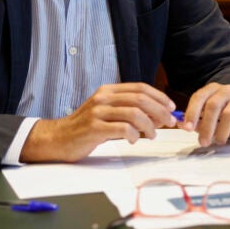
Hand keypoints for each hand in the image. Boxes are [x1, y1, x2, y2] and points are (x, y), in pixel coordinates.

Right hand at [21, 82, 176, 162]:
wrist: (57, 139)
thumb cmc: (86, 127)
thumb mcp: (107, 112)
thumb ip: (128, 110)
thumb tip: (158, 115)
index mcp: (108, 91)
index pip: (140, 88)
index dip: (159, 97)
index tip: (171, 107)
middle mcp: (103, 98)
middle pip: (140, 99)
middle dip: (159, 111)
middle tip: (168, 122)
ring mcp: (97, 112)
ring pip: (134, 114)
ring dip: (149, 126)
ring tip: (151, 135)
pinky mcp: (94, 128)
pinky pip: (122, 129)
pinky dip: (133, 135)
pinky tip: (133, 140)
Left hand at [177, 83, 229, 146]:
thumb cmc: (220, 115)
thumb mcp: (205, 116)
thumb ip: (194, 120)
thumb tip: (181, 124)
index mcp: (212, 89)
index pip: (199, 97)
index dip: (192, 113)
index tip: (188, 129)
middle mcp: (227, 90)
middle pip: (213, 106)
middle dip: (206, 127)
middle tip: (203, 142)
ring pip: (229, 114)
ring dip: (221, 132)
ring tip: (218, 141)